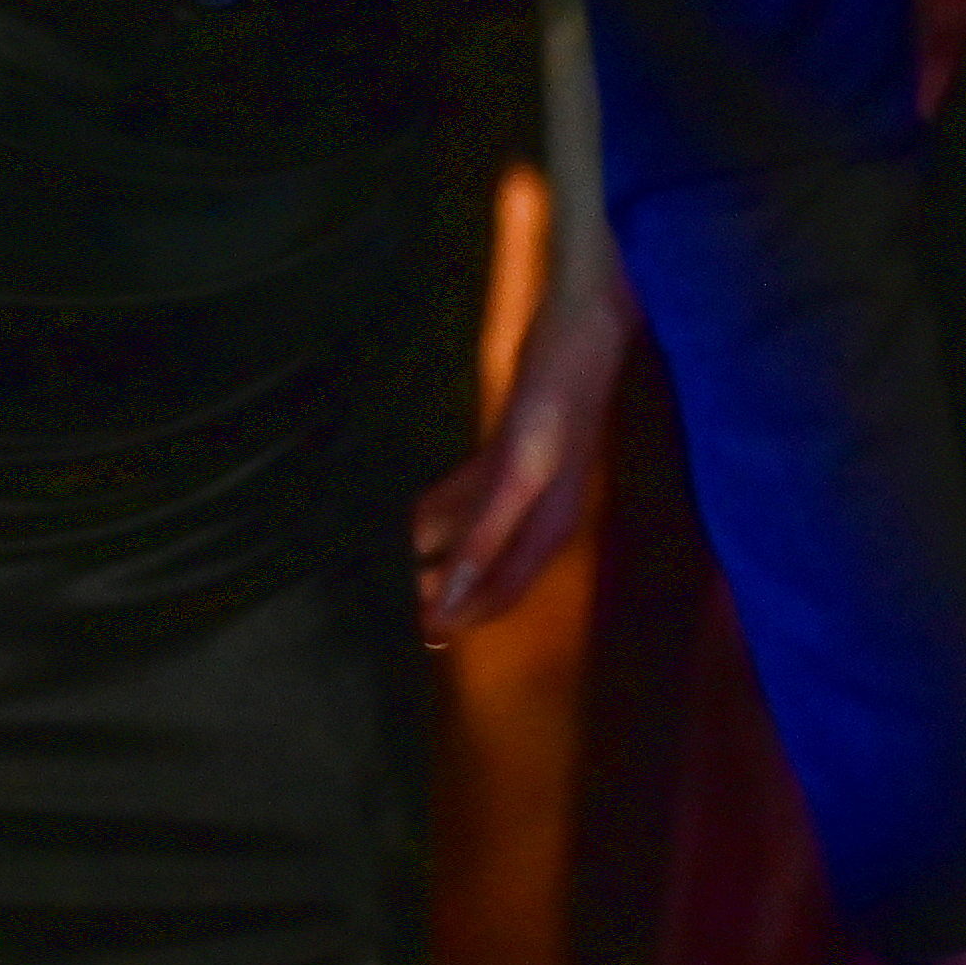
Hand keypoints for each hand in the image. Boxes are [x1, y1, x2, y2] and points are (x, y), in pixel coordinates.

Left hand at [416, 240, 630, 635]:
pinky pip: (466, 497)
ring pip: (469, 535)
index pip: (499, 594)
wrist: (581, 328)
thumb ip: (487, 533)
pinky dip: (437, 512)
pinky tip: (404, 517)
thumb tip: (453, 594)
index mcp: (546, 529)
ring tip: (384, 567)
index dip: (460, 617)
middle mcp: (534, 516)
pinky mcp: (507, 453)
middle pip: (482, 571)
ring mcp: (520, 485)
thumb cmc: (560, 399)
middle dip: (441, 591)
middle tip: (387, 605)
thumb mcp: (523, 471)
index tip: (415, 636)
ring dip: (433, 553)